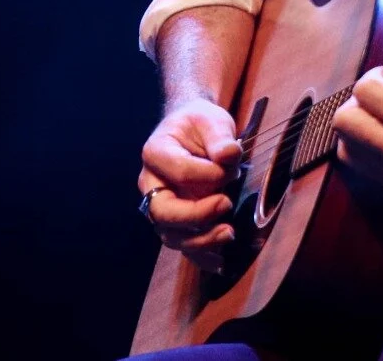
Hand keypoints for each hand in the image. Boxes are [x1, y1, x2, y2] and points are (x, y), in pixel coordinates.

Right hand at [138, 97, 242, 273]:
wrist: (194, 132)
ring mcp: (162, 206)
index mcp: (155, 153)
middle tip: (226, 203)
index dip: (207, 174)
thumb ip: (219, 136)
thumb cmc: (201, 124)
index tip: (231, 166)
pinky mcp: (176, 222)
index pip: (178, 171)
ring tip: (229, 233)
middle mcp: (151, 184)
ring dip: (200, 240)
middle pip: (163, 211)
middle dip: (196, 214)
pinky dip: (200, 257)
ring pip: (171, 234)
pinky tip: (220, 263)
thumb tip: (228, 157)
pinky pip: (183, 245)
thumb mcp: (212, 120)